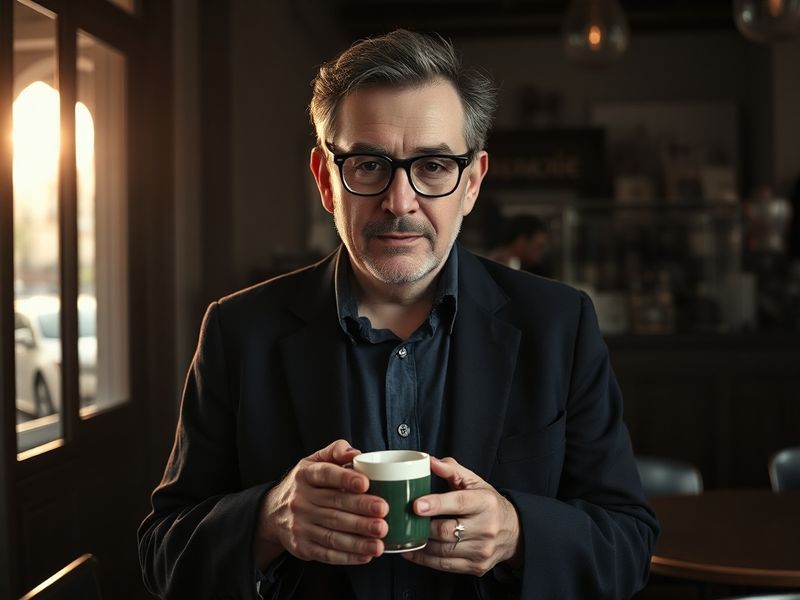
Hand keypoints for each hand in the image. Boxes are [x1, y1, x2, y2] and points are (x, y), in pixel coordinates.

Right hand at [253, 439, 388, 567]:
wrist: (272, 513)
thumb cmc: (303, 484)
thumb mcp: (313, 461)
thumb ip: (335, 451)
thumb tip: (354, 453)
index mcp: (305, 475)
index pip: (326, 474)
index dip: (346, 479)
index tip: (365, 483)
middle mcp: (300, 500)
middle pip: (334, 505)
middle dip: (361, 510)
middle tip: (383, 512)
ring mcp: (300, 525)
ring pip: (332, 533)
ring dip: (358, 539)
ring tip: (379, 541)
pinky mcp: (302, 547)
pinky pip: (327, 553)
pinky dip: (348, 556)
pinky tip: (366, 554)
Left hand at [402, 456, 521, 576]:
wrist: (514, 532)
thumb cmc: (488, 503)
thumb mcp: (475, 482)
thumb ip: (452, 470)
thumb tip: (430, 461)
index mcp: (485, 502)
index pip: (458, 503)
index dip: (436, 504)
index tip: (416, 505)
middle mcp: (487, 527)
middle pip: (447, 531)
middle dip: (422, 527)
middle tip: (404, 520)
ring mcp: (482, 550)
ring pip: (443, 551)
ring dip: (420, 544)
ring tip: (404, 535)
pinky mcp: (477, 566)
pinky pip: (445, 566)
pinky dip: (425, 559)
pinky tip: (413, 551)